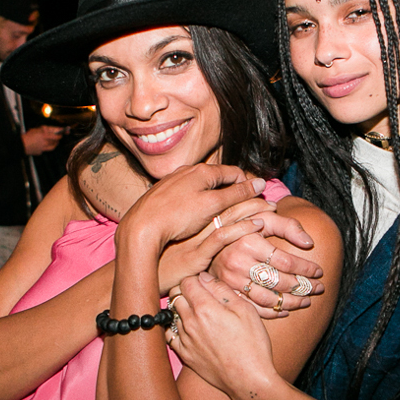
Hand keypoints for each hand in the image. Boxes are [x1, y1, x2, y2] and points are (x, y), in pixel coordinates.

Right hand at [22, 125, 63, 154]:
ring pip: (53, 146)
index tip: (66, 132)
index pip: (57, 134)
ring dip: (55, 143)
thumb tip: (53, 130)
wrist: (21, 145)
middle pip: (56, 140)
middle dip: (58, 138)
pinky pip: (46, 149)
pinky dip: (47, 147)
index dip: (62, 133)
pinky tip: (45, 145)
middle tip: (59, 137)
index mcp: (44, 134)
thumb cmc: (27, 135)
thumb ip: (45, 129)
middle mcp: (45, 141)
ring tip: (54, 141)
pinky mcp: (41, 152)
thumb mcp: (36, 129)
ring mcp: (43, 147)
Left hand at [115, 163, 266, 252]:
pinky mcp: (162, 193)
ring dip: (214, 197)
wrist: (139, 228)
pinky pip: (187, 193)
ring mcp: (173, 180)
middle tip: (237, 212)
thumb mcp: (212, 206)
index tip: (253, 204)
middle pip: (218, 178)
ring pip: (202, 185)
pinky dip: (197, 202)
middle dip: (231, 192)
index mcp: (202, 170)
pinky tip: (193, 217)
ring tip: (216, 217)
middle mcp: (187, 170)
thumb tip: (260, 183)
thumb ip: (237, 194)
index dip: (247, 188)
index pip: (234, 173)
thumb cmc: (177, 217)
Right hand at [158, 197, 277, 291]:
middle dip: (250, 198)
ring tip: (271, 207)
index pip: (217, 199)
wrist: (136, 268)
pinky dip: (242, 229)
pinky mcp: (196, 253)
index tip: (254, 193)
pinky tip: (258, 225)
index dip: (238, 194)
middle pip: (226, 203)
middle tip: (269, 198)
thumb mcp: (177, 243)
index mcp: (188, 215)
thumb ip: (193, 236)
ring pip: (229, 216)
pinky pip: (223, 237)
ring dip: (252, 209)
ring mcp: (195, 237)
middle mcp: (191, 221)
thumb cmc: (158, 258)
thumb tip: (211, 233)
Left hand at [168, 272, 276, 399]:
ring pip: (172, 313)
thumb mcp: (246, 310)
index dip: (196, 279)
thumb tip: (205, 277)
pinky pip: (170, 334)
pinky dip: (175, 327)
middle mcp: (190, 322)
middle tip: (202, 295)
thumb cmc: (253, 344)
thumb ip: (222, 290)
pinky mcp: (185, 354)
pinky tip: (189, 328)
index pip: (186, 281)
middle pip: (176, 295)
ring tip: (199, 312)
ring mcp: (185, 339)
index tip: (206, 284)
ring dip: (181, 308)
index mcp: (205, 308)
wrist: (249, 380)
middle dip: (186, 291)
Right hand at [210, 209, 323, 316]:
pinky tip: (285, 310)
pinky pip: (253, 308)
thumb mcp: (264, 218)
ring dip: (291, 302)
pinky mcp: (226, 293)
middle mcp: (237, 262)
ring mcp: (230, 280)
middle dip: (303, 286)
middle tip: (319, 288)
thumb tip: (309, 243)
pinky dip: (272, 312)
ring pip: (267, 298)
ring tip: (306, 300)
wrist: (210, 241)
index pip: (286, 261)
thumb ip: (288, 226)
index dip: (306, 268)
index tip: (319, 271)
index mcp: (248, 242)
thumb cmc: (244, 227)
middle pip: (279, 281)